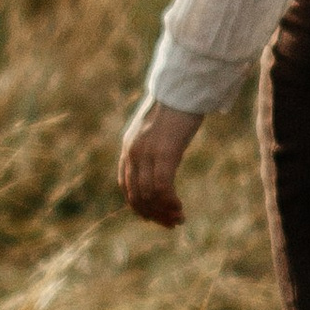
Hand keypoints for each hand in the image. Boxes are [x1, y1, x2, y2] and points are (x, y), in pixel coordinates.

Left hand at [118, 95, 204, 228]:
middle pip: (136, 195)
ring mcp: (147, 154)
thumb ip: (153, 143)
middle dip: (153, 214)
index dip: (138, 206)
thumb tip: (163, 154)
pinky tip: (180, 208)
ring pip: (149, 195)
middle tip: (171, 223)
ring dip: (164, 212)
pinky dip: (170, 203)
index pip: (127, 185)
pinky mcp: (164, 153)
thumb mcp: (157, 127)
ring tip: (179, 219)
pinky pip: (162, 188)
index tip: (154, 217)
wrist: (182, 86)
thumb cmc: (176, 103)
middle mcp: (133, 153)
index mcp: (129, 147)